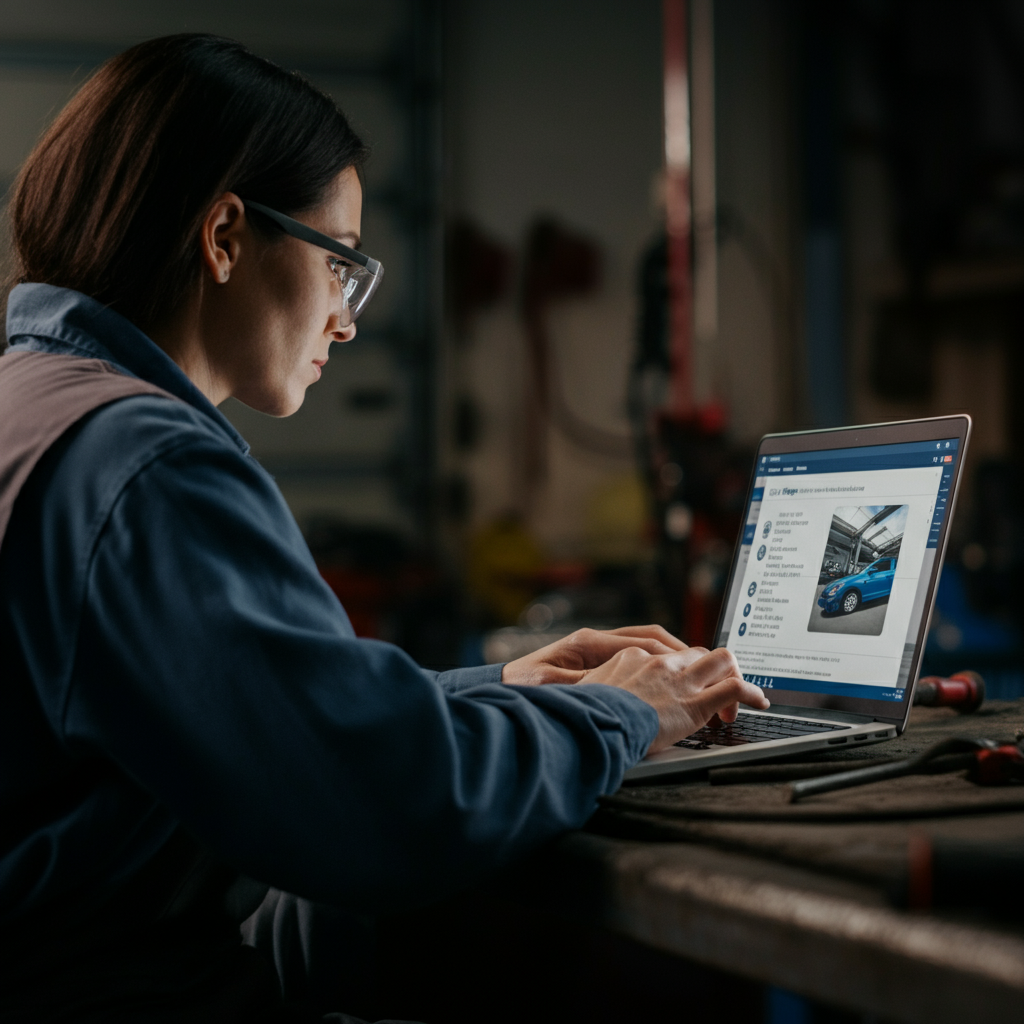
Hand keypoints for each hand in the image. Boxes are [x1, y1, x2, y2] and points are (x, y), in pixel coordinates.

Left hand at [501, 625, 689, 686]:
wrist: (501, 689)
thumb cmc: (525, 691)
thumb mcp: (558, 691)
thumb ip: (590, 688)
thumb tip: (617, 691)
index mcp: (588, 643)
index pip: (643, 642)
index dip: (672, 654)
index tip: (695, 666)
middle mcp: (594, 640)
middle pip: (649, 638)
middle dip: (679, 651)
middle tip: (704, 667)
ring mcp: (593, 649)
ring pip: (642, 644)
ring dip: (668, 656)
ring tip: (692, 672)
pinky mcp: (591, 660)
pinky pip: (631, 655)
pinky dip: (652, 663)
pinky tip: (663, 680)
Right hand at [581, 646, 769, 752]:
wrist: (594, 723)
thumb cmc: (586, 713)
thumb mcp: (585, 691)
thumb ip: (594, 687)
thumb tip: (585, 692)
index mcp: (633, 657)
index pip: (667, 657)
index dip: (679, 672)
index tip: (679, 688)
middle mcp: (660, 663)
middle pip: (698, 653)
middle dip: (711, 671)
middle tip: (713, 692)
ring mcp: (679, 682)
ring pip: (722, 660)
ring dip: (735, 674)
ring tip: (740, 696)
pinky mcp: (695, 704)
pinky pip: (733, 689)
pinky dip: (751, 693)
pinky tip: (758, 702)